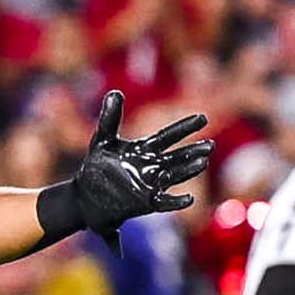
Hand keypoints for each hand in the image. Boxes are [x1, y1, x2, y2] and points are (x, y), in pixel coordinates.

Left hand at [75, 90, 212, 250]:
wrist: (86, 195)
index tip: (202, 118)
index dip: (184, 128)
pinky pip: (164, 201)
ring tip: (202, 163)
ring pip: (174, 176)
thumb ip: (110, 118)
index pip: (168, 136)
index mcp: (145, 149)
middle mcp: (153, 166)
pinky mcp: (146, 202)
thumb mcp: (102, 140)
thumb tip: (114, 92)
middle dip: (192, 151)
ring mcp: (151, 184)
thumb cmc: (97, 165)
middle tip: (209, 145)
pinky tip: (189, 198)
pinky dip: (176, 201)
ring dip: (188, 170)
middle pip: (177, 157)